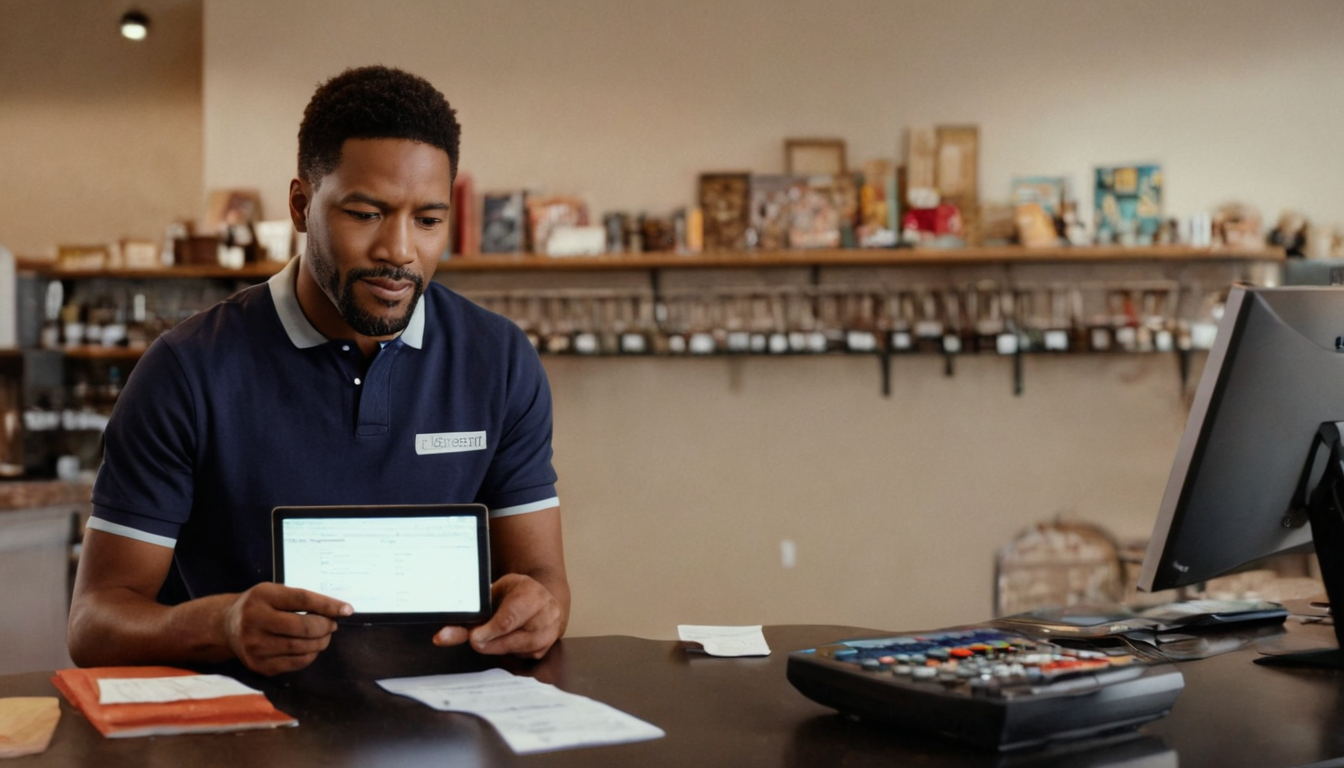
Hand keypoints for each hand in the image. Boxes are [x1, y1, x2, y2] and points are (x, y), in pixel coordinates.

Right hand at [222, 582, 352, 674]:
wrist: (226, 627)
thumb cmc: (259, 606)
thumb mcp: (275, 592)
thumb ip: (301, 599)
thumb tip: (337, 611)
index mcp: (262, 596)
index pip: (302, 599)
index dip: (328, 605)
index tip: (347, 609)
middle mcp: (254, 621)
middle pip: (303, 627)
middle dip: (325, 626)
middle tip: (332, 624)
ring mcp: (255, 647)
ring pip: (301, 648)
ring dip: (321, 642)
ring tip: (324, 635)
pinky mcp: (259, 666)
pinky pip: (295, 663)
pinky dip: (310, 655)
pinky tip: (311, 647)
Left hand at [434, 574, 563, 658]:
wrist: (543, 598)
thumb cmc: (514, 594)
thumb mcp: (493, 594)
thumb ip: (471, 615)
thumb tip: (442, 636)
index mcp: (532, 592)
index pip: (508, 618)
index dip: (489, 631)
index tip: (472, 638)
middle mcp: (546, 612)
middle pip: (511, 638)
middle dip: (488, 643)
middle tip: (475, 640)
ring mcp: (548, 632)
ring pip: (515, 650)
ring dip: (497, 647)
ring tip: (490, 636)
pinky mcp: (545, 648)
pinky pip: (519, 657)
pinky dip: (508, 650)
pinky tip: (507, 638)